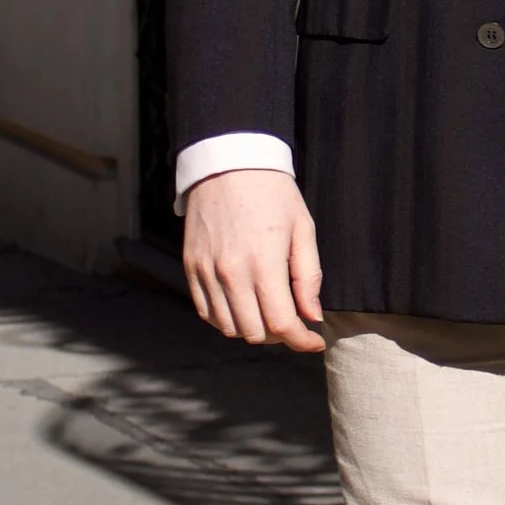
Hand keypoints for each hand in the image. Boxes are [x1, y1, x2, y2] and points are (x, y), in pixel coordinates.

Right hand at [184, 168, 325, 353]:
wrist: (228, 162)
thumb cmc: (272, 193)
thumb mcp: (303, 229)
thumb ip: (308, 277)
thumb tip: (312, 317)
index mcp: (263, 264)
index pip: (282, 324)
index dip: (302, 341)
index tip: (313, 342)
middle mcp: (230, 273)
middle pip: (255, 333)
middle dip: (280, 335)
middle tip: (293, 321)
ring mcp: (206, 272)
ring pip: (228, 328)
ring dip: (252, 328)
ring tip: (268, 312)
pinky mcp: (190, 268)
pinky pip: (206, 312)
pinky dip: (226, 318)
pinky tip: (242, 305)